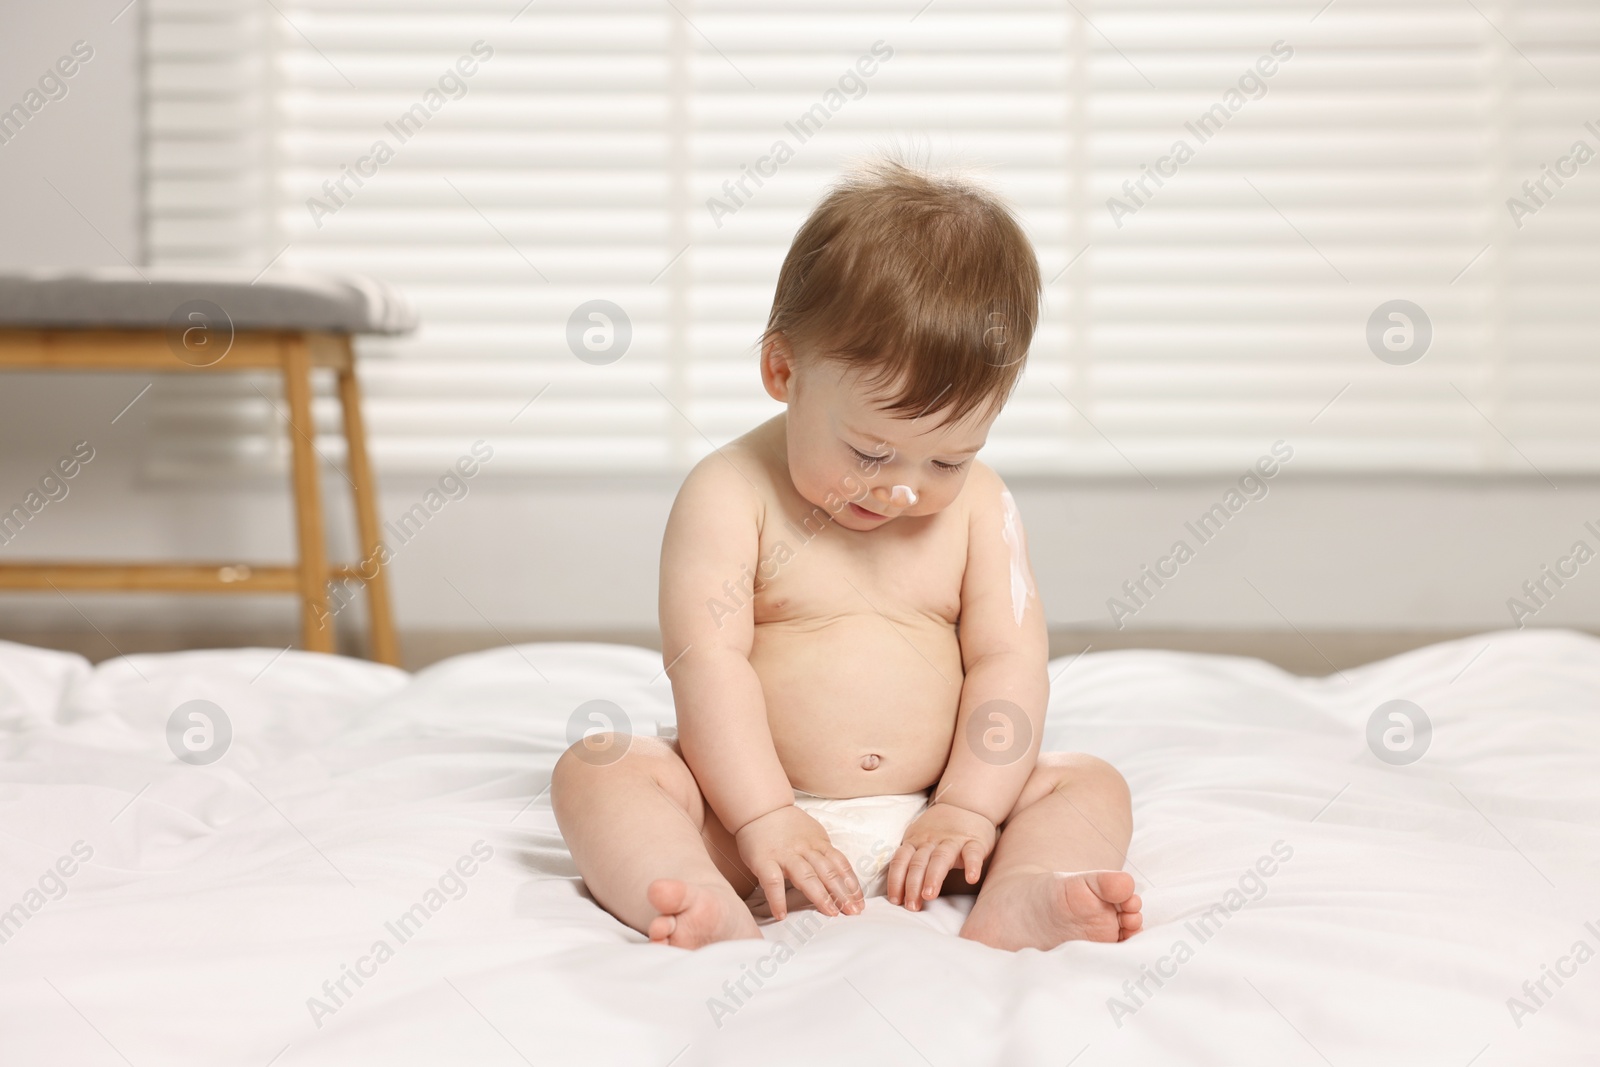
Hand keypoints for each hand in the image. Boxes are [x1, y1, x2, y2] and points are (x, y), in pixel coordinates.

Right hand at [734, 805, 864, 919]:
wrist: (760, 808)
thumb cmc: (788, 825)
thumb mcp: (813, 834)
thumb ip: (824, 853)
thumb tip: (841, 875)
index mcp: (819, 843)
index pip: (840, 864)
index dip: (852, 884)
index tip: (860, 902)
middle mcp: (805, 849)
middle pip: (828, 872)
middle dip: (843, 893)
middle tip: (853, 912)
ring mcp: (785, 855)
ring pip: (806, 876)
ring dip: (820, 896)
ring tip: (831, 913)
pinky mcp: (764, 861)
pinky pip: (772, 881)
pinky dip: (777, 899)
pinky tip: (781, 915)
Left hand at [887, 803, 996, 910]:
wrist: (966, 803)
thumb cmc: (939, 830)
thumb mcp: (918, 838)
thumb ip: (910, 860)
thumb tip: (896, 893)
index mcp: (916, 841)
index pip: (901, 860)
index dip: (896, 880)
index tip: (895, 900)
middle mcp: (932, 840)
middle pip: (918, 862)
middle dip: (912, 885)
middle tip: (911, 906)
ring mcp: (953, 840)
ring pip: (941, 858)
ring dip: (933, 877)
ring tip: (929, 896)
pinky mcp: (975, 841)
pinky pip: (973, 853)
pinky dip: (972, 865)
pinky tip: (971, 879)